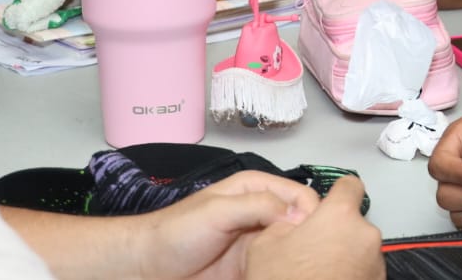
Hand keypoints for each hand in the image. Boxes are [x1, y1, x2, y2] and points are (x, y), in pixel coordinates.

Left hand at [135, 170, 323, 279]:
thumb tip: (299, 213)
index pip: (300, 195)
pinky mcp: (253, 268)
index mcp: (257, 189)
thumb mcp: (218, 211)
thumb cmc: (175, 232)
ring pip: (293, 247)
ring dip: (299, 257)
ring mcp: (258, 242)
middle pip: (302, 221)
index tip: (313, 234)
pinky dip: (286, 272)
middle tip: (310, 257)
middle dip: (310, 237)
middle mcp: (262, 213)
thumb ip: (258, 205)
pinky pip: (278, 268)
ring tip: (301, 270)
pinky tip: (286, 276)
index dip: (311, 212)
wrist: (149, 268)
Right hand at [242, 176, 382, 279]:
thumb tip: (293, 220)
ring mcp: (376, 265)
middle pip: (353, 224)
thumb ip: (284, 221)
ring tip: (317, 276)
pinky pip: (363, 273)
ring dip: (343, 259)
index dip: (337, 193)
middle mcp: (366, 236)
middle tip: (310, 253)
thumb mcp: (264, 246)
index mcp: (340, 216)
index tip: (328, 203)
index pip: (349, 185)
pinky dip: (349, 278)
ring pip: (359, 251)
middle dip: (335, 234)